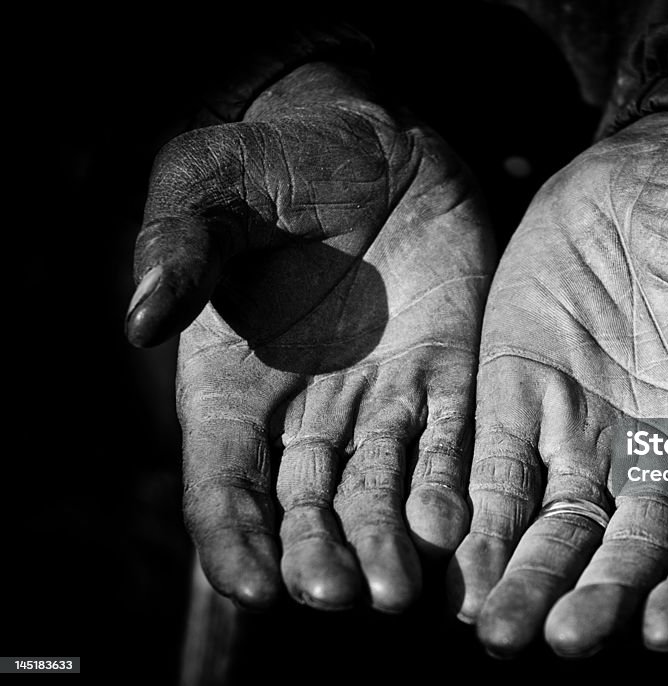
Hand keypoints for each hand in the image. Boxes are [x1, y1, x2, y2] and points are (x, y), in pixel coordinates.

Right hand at [126, 63, 493, 611]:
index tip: (251, 589)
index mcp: (233, 389)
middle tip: (338, 594)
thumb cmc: (270, 165)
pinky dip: (452, 484)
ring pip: (383, 493)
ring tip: (401, 589)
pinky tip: (457, 526)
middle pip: (307, 509)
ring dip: (390, 546)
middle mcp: (307, 413)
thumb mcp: (211, 194)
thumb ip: (181, 253)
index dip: (233, 541)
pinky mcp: (449, 374)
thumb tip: (141, 320)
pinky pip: (452, 440)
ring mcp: (382, 400)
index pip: (224, 488)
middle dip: (320, 556)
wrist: (366, 141)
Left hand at [448, 113, 667, 655]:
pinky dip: (474, 515)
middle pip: (627, 557)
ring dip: (527, 581)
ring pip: (553, 530)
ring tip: (497, 632)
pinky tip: (454, 558)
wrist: (658, 176)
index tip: (664, 628)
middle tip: (565, 642)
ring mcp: (581, 439)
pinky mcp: (515, 402)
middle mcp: (655, 469)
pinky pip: (492, 469)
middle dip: (597, 602)